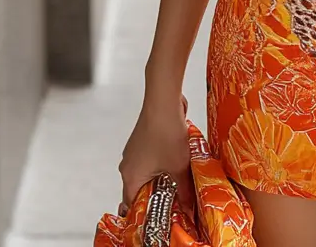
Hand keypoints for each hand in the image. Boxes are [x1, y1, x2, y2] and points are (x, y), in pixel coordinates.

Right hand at [118, 93, 191, 216]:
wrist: (163, 102)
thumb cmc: (167, 134)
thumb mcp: (179, 166)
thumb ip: (184, 189)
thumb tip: (188, 206)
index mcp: (130, 177)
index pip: (132, 204)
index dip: (145, 211)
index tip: (159, 214)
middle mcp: (127, 165)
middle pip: (138, 188)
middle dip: (156, 193)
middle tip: (172, 197)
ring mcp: (132, 151)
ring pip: (144, 172)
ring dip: (159, 175)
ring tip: (176, 177)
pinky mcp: (140, 140)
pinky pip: (147, 158)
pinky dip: (158, 162)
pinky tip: (175, 158)